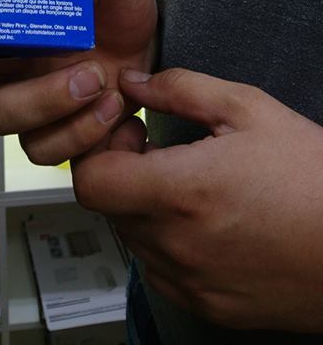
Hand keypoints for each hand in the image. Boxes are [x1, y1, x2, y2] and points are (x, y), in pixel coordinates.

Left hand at [72, 68, 322, 332]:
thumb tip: (132, 82)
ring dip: (144, 207)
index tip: (132, 132)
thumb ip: (179, 88)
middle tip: (162, 149)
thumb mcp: (249, 109)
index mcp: (180, 192)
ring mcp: (190, 282)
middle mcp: (175, 245)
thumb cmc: (313, 176)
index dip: (101, 148)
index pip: (89, 180)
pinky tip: (206, 219)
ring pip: (134, 238)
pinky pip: (162, 270)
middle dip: (124, 171)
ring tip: (190, 183)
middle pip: (109, 206)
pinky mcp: (208, 306)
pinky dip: (168, 242)